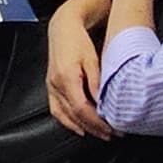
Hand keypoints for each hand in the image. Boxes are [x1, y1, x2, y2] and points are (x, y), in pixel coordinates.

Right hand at [44, 13, 111, 140]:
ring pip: (64, 116)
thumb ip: (97, 83)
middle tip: (111, 134)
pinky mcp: (50, 87)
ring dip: (82, 128)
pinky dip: (68, 122)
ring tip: (99, 134)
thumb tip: (103, 102)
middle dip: (94, 128)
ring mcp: (51, 87)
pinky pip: (56, 111)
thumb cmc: (78, 40)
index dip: (97, 122)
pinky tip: (78, 128)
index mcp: (66, 78)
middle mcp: (56, 85)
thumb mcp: (92, 59)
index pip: (81, 109)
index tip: (111, 128)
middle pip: (74, 115)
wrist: (63, 28)